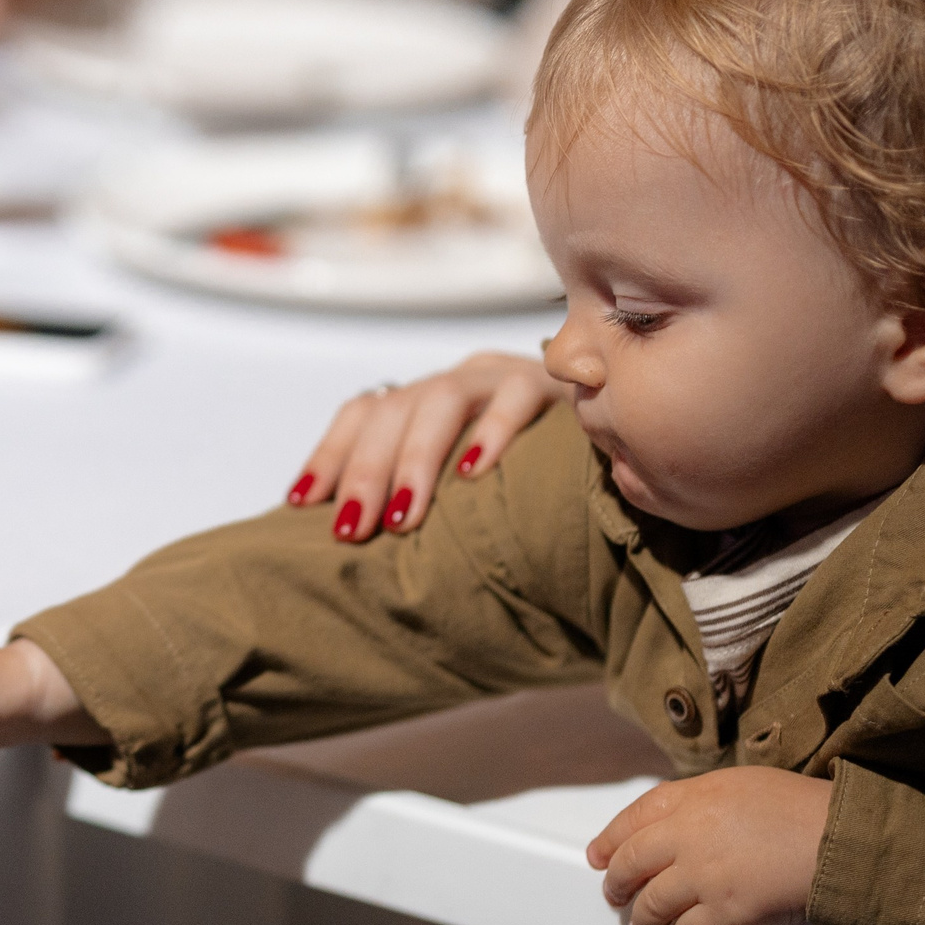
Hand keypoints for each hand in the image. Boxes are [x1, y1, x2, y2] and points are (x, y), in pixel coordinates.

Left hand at [287, 352, 567, 542]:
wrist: (624, 450)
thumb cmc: (535, 491)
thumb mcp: (466, 493)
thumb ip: (420, 504)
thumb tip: (355, 548)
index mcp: (429, 404)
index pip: (364, 413)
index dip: (329, 455)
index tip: (300, 503)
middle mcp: (459, 382)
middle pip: (392, 411)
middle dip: (365, 472)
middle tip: (353, 530)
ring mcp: (504, 376)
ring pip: (441, 400)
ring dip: (416, 461)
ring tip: (404, 516)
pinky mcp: (555, 383)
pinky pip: (517, 396)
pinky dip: (492, 432)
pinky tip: (474, 472)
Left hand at [585, 768, 830, 924]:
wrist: (835, 837)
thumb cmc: (799, 806)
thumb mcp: (743, 783)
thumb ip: (704, 800)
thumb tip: (683, 820)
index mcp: (692, 798)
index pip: (635, 816)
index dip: (610, 838)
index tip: (598, 855)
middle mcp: (687, 836)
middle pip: (631, 862)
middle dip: (616, 882)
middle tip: (612, 895)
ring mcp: (702, 876)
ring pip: (651, 904)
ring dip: (641, 921)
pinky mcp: (724, 912)